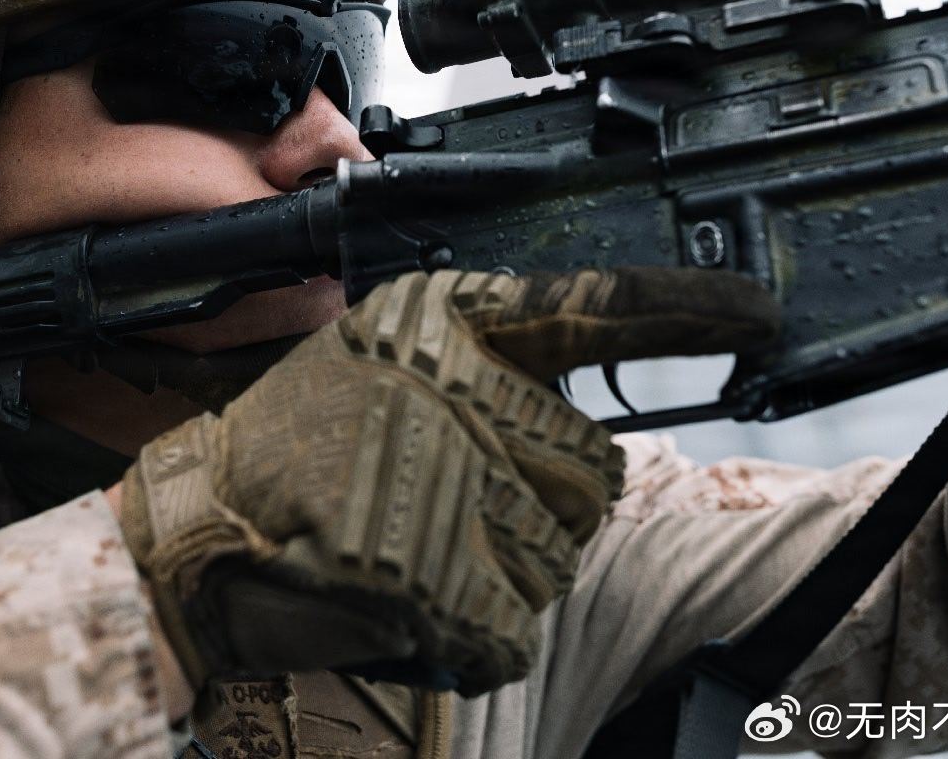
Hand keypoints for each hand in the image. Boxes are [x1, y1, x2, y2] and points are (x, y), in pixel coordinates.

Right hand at [117, 267, 777, 695]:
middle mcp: (451, 389)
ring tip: (404, 549)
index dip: (681, 311)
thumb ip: (475, 374)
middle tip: (443, 512)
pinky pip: (509, 629)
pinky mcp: (428, 570)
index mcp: (440, 325)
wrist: (189, 535)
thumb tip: (575, 420)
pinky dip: (467, 638)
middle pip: (589, 472)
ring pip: (555, 557)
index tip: (758, 313)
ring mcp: (440, 478)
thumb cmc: (285, 453)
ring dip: (497, 577)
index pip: (587, 309)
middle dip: (538, 513)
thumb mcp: (377, 367)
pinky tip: (401, 603)